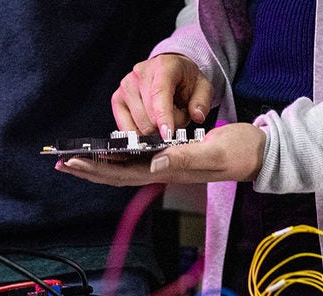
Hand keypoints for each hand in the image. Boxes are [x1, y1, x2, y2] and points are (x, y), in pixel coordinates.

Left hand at [54, 123, 266, 186]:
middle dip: (90, 168)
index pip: (125, 172)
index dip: (97, 168)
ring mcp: (168, 164)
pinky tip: (109, 150)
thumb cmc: (241, 150)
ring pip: (126, 167)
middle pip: (119, 173)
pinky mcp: (173, 155)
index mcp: (171, 169)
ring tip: (77, 157)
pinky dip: (119, 155)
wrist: (260, 151)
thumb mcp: (215, 150)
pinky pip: (139, 159)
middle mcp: (165, 169)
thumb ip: (186, 157)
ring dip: (101, 163)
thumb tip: (153, 164)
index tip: (73, 162)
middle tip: (62, 160)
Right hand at [112, 53, 214, 138]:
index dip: (163, 116)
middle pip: (148, 115)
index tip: (168, 134)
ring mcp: (125, 86)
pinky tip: (150, 124)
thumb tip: (197, 116)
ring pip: (139, 125)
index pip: (159, 93)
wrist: (170, 69)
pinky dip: (140, 133)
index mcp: (163, 66)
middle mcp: (139, 73)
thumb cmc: (185, 80)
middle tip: (177, 118)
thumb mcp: (202, 87)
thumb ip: (202, 102)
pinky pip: (125, 128)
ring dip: (155, 129)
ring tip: (163, 117)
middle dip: (166, 126)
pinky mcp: (117, 99)